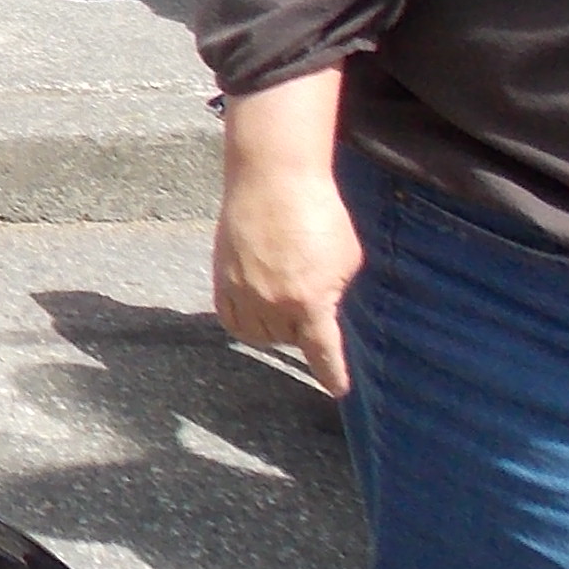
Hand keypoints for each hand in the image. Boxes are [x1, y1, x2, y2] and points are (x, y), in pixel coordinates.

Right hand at [213, 153, 360, 396]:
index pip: (322, 352)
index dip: (331, 373)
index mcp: (309, 301)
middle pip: (289, 340)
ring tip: (285, 301)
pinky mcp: (222, 279)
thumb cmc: (318, 211)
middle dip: (301, 328)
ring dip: (274, 327)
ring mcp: (243, 293)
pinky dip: (245, 323)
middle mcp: (273, 305)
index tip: (337, 389)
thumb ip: (335, 290)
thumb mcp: (346, 257)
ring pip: (258, 334)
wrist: (274, 178)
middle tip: (309, 299)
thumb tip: (323, 307)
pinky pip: (230, 320)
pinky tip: (256, 311)